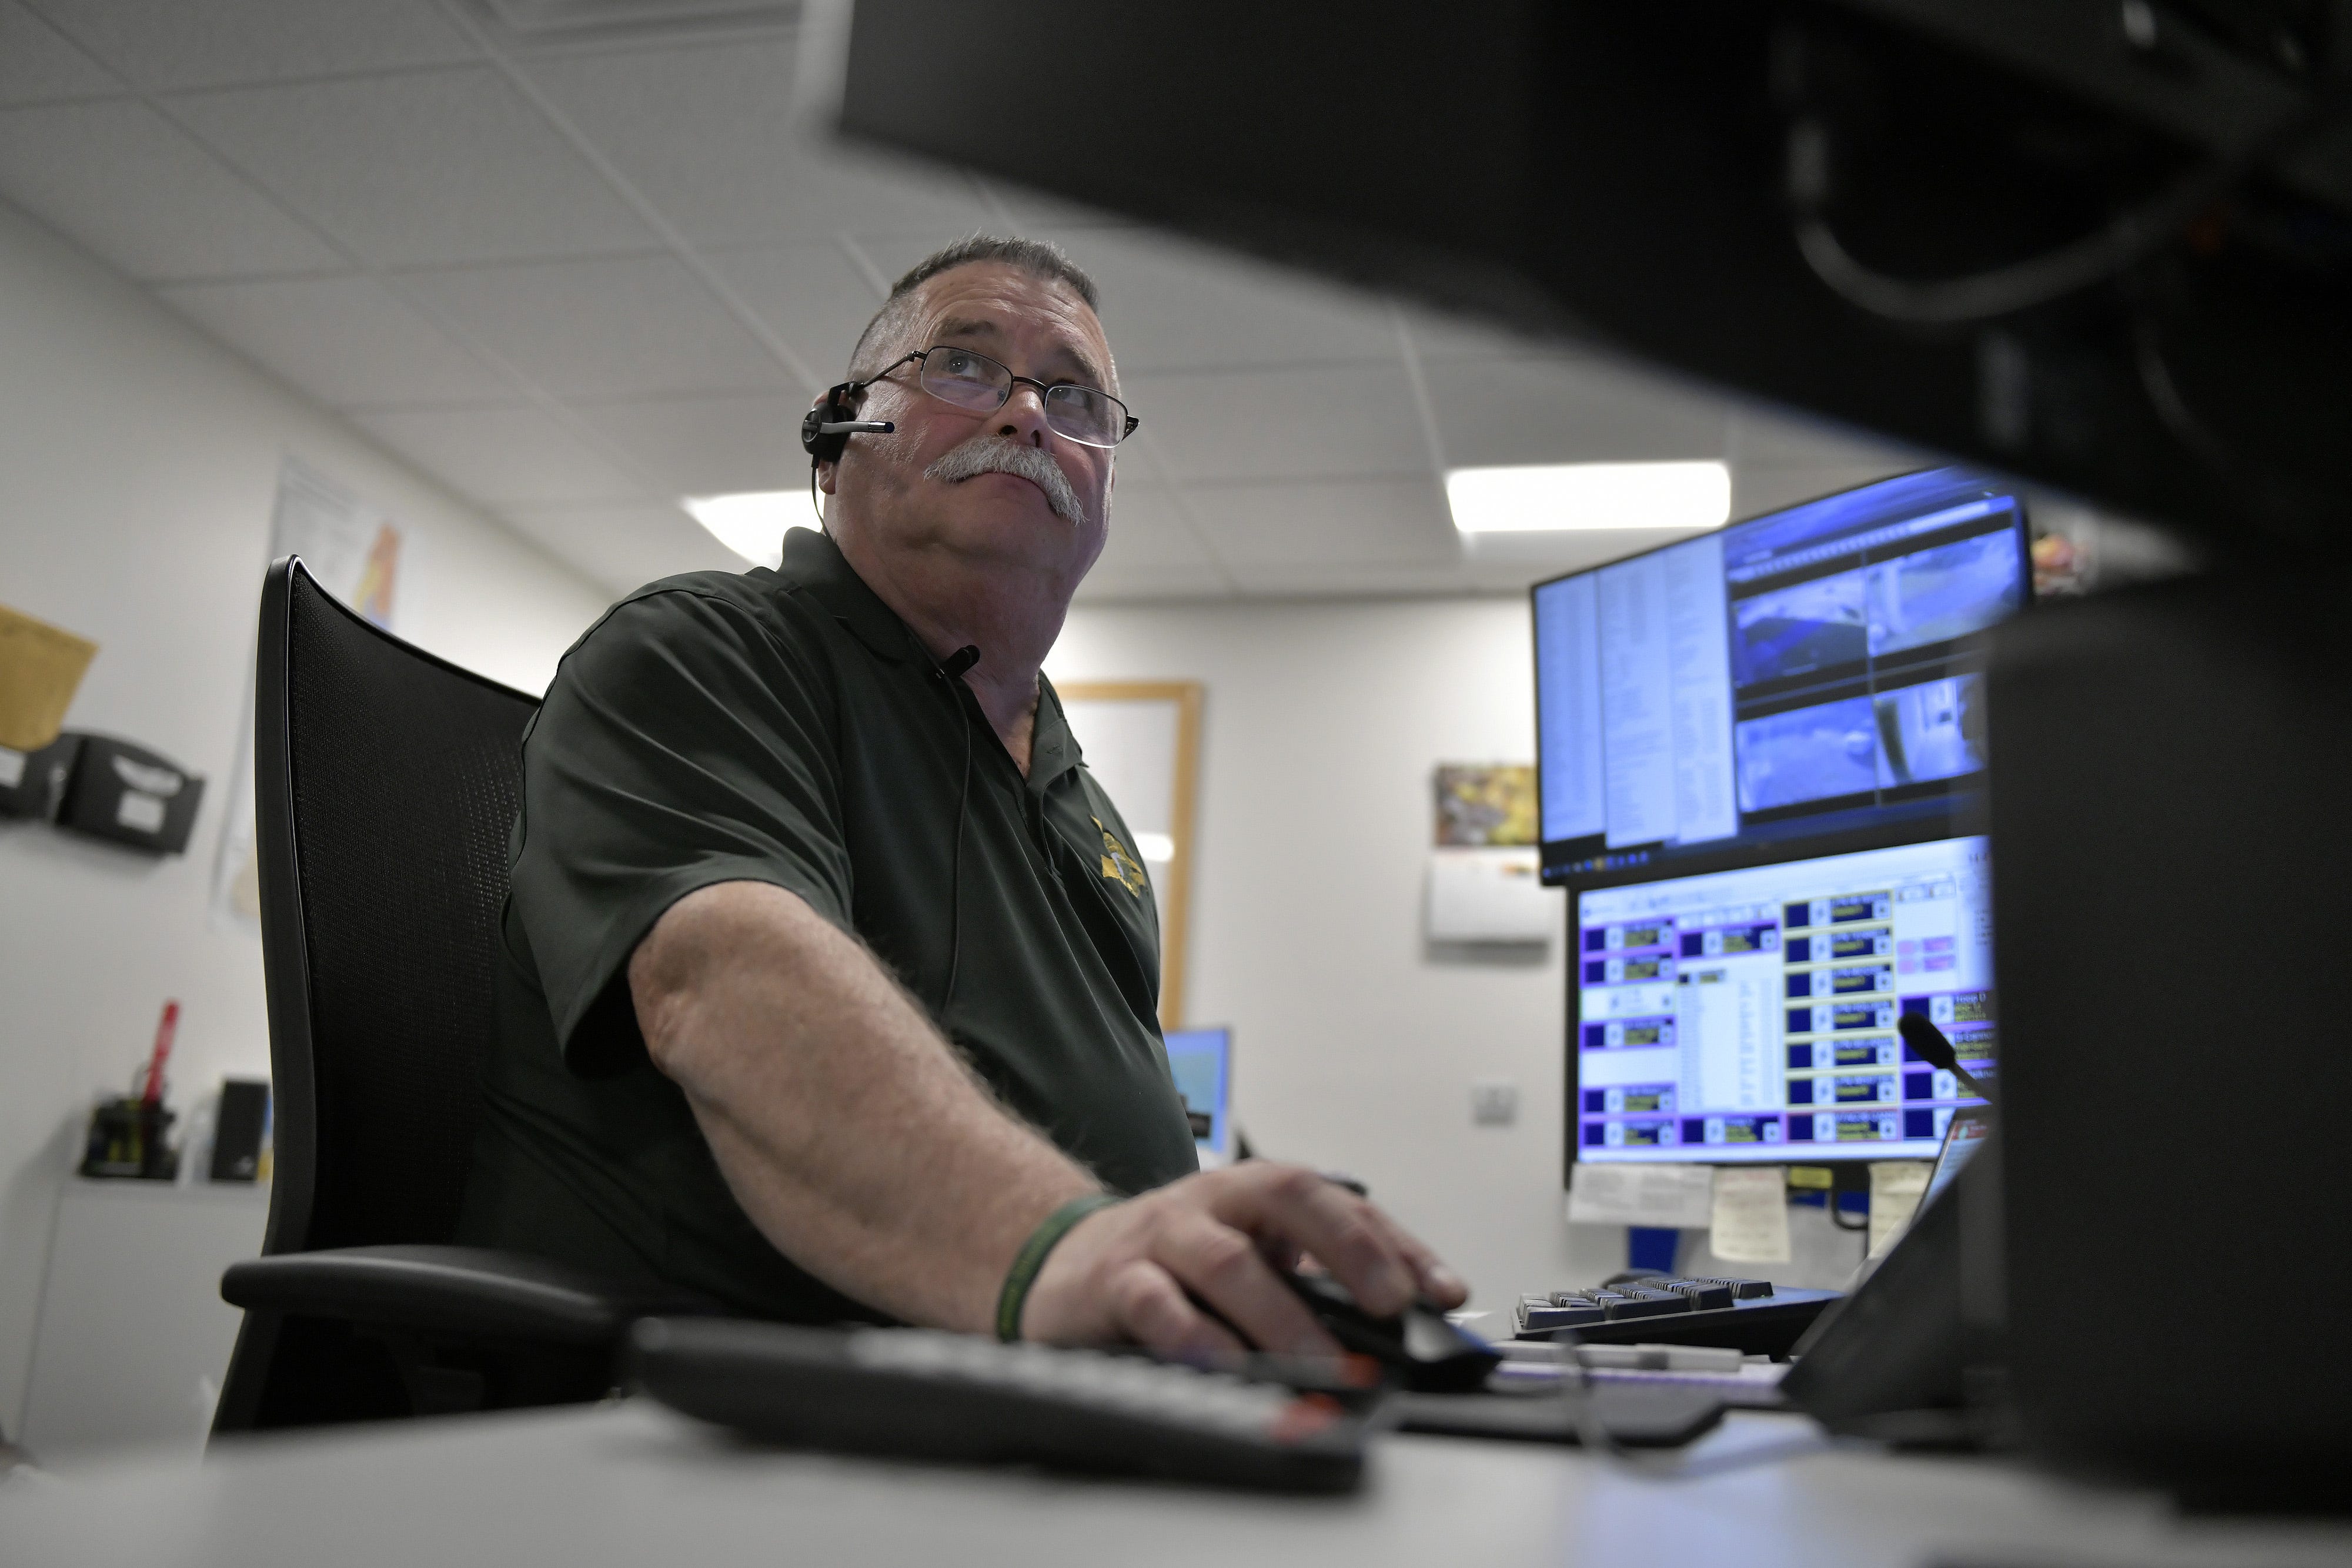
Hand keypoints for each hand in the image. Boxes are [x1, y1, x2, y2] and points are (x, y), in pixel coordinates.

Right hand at [1017, 1163, 1466, 1359]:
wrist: (1058, 1260)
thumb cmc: (1167, 1262)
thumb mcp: (1244, 1257)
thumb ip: (1308, 1283)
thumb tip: (1396, 1325)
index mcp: (1253, 1195)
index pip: (1337, 1202)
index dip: (1396, 1243)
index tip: (1442, 1291)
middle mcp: (1212, 1203)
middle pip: (1287, 1198)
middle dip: (1349, 1247)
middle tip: (1391, 1303)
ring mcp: (1161, 1237)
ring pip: (1228, 1260)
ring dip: (1282, 1315)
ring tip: (1321, 1359)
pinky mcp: (1113, 1281)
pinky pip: (1153, 1302)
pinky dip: (1191, 1333)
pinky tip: (1222, 1362)